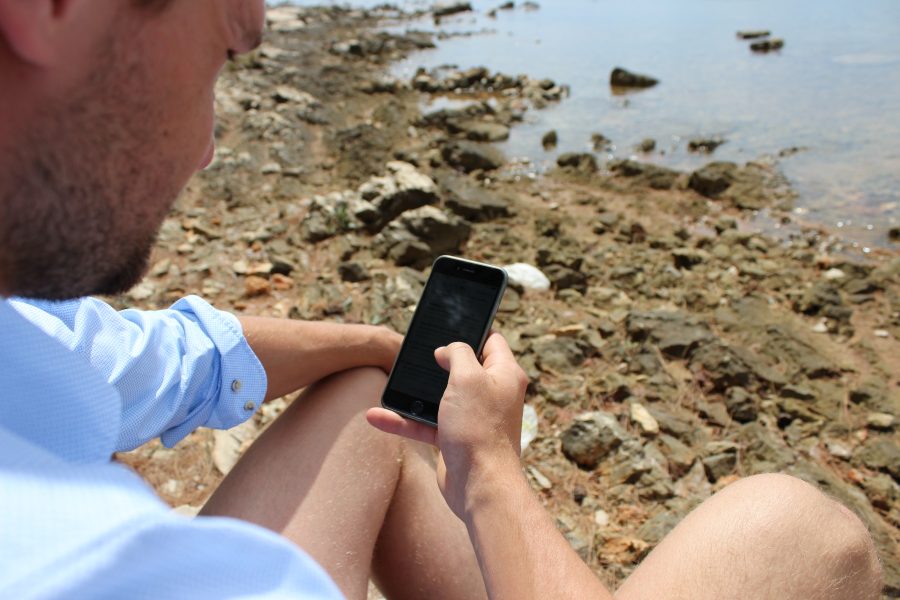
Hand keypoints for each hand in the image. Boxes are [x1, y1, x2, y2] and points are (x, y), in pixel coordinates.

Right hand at [367, 332, 527, 517]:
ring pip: (440, 398)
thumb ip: (457, 353)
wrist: (479, 485)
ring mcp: (474, 417)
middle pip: (464, 368)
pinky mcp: (456, 439)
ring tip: (391, 383)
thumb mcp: (467, 377)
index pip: (492, 341)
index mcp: (504, 374)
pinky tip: (377, 417)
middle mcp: (492, 394)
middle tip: (417, 353)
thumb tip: (447, 350)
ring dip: (415, 394)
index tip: (450, 323)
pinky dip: (404, 420)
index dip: (472, 330)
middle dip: (439, 362)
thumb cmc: (479, 428)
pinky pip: (427, 424)